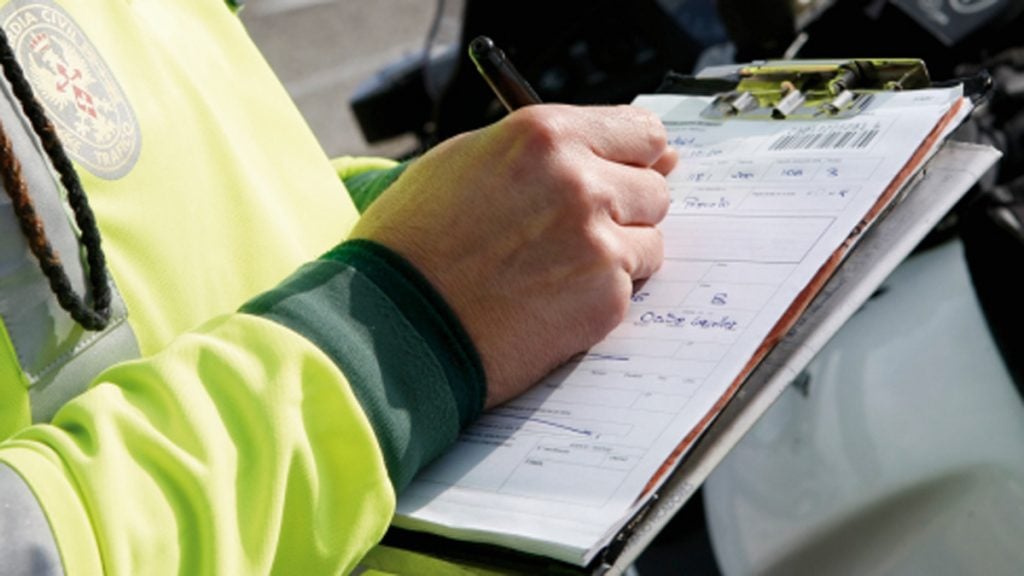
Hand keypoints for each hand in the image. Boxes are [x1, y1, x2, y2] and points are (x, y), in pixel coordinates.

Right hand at [351, 104, 676, 407]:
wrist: (393, 324)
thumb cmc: (416, 243)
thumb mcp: (466, 160)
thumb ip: (546, 151)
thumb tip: (628, 153)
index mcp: (546, 136)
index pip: (643, 133)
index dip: (636, 157)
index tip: (630, 172)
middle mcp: (580, 183)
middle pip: (654, 190)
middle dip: (624, 210)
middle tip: (572, 234)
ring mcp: (598, 244)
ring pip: (650, 243)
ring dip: (615, 257)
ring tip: (553, 273)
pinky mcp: (605, 301)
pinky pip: (629, 291)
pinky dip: (598, 299)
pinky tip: (548, 303)